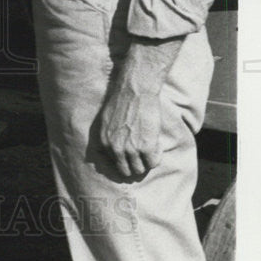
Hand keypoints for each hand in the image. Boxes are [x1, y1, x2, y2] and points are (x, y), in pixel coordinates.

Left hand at [99, 37, 182, 178]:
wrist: (135, 90)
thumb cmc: (122, 100)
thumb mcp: (105, 119)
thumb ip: (108, 135)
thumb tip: (111, 147)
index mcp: (104, 142)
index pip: (114, 164)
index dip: (126, 159)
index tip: (133, 153)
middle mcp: (115, 149)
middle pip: (126, 171)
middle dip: (135, 165)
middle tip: (143, 154)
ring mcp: (131, 149)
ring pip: (140, 170)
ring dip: (146, 161)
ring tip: (151, 148)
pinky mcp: (146, 146)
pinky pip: (153, 162)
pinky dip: (157, 156)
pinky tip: (157, 143)